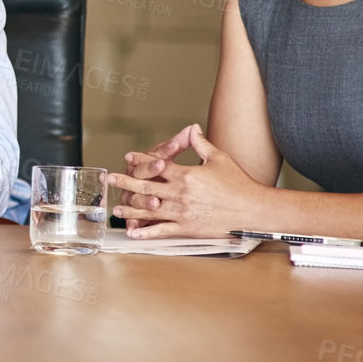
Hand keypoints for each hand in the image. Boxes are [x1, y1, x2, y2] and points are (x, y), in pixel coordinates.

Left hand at [107, 124, 264, 237]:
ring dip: (130, 210)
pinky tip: (134, 233)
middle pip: (145, 187)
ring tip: (115, 208)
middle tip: (109, 180)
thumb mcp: (219, 158)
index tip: (128, 157)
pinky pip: (162, 231)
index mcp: (186, 175)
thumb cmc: (239, 183)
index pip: (157, 166)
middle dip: (125, 183)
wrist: (253, 210)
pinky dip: (147, 232)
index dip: (140, 161)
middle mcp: (180, 193)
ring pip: (149, 210)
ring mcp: (182, 212)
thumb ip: (200, 144)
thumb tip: (191, 128)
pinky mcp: (188, 228)